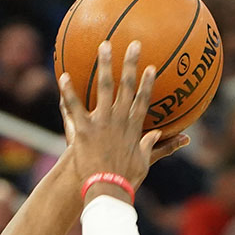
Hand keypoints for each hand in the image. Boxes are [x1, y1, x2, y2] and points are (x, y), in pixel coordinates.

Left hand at [58, 40, 188, 193]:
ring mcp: (102, 122)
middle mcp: (120, 119)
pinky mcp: (84, 128)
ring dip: (104, 65)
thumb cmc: (125, 181)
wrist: (107, 189)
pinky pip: (75, 106)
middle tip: (133, 44)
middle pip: (127, 86)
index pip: (143, 100)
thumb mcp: (144, 163)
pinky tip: (63, 75)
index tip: (151, 67)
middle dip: (130, 63)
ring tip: (104, 45)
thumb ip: (154, 147)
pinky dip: (69, 90)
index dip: (147, 82)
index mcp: (134, 127)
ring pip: (104, 87)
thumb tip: (171, 138)